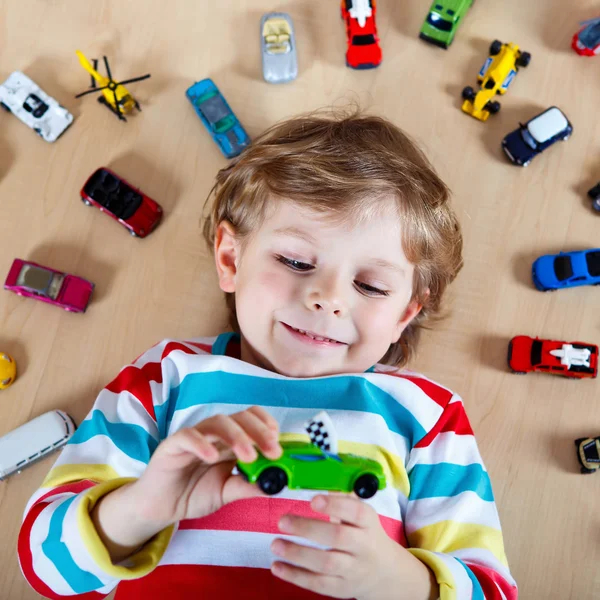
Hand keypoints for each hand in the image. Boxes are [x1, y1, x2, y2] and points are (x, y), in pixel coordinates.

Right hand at [92, 406, 281, 560]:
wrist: (159, 508)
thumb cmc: (193, 494)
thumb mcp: (227, 493)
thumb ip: (248, 486)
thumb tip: (277, 484)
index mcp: (230, 441)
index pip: (252, 419)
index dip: (267, 425)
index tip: (279, 444)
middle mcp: (214, 434)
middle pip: (240, 417)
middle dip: (259, 431)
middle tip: (273, 451)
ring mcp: (194, 436)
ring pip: (218, 422)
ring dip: (237, 436)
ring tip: (248, 456)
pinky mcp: (172, 445)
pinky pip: (188, 437)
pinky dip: (202, 444)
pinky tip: (212, 457)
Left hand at [270, 494, 438, 599]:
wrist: (384, 572)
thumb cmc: (364, 534)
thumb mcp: (361, 516)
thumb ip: (341, 500)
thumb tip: (314, 480)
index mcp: (368, 523)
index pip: (356, 512)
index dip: (335, 505)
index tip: (314, 500)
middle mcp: (364, 546)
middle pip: (338, 538)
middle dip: (308, 529)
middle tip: (283, 521)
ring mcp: (353, 569)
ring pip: (326, 563)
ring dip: (297, 554)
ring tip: (276, 544)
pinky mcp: (341, 588)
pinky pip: (318, 584)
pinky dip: (295, 576)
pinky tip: (277, 566)